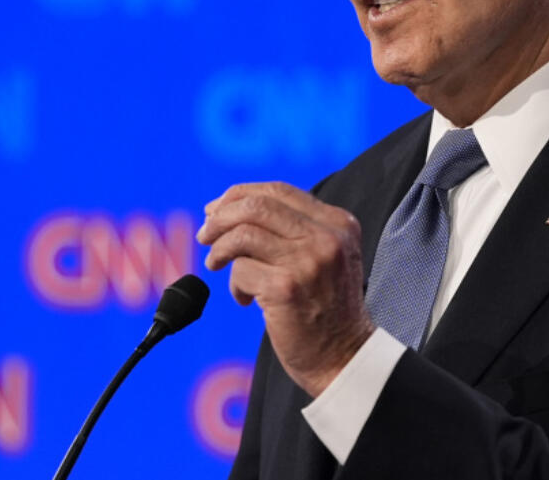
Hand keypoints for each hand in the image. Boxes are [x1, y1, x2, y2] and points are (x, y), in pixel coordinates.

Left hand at [197, 181, 374, 396]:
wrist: (344, 357)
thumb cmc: (327, 309)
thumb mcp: (327, 257)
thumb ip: (294, 230)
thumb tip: (227, 208)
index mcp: (338, 223)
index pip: (279, 191)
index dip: (240, 195)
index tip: (216, 209)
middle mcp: (327, 237)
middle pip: (257, 206)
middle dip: (220, 216)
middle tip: (204, 234)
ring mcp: (308, 261)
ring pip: (243, 234)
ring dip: (219, 248)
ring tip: (215, 264)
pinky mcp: (286, 288)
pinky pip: (240, 270)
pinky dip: (234, 284)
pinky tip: (244, 298)